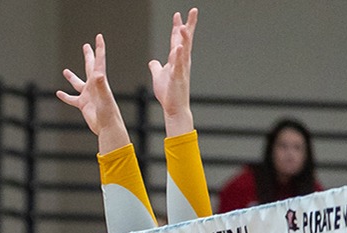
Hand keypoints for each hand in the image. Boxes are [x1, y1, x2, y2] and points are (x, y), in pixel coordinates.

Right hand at [55, 35, 130, 149]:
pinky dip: (65, 96)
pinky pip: (72, 99)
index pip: (99, 61)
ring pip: (78, 83)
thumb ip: (100, 85)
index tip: (98, 36)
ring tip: (65, 71)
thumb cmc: (108, 113)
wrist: (107, 127)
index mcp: (100, 81)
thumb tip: (97, 74)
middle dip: (89, 56)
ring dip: (72, 77)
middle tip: (86, 45)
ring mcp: (88, 95)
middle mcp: (94, 86)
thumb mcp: (104, 97)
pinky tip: (58, 93)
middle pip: (90, 67)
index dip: (99, 48)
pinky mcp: (83, 104)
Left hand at [147, 8, 197, 124]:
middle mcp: (182, 61)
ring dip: (184, 38)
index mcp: (177, 59)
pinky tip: (178, 47)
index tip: (178, 14)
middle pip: (186, 40)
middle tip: (194, 10)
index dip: (177, 27)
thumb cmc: (168, 92)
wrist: (173, 107)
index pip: (177, 39)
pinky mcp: (178, 78)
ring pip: (184, 50)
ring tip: (183, 26)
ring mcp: (181, 69)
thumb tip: (153, 62)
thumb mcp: (159, 76)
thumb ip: (156, 67)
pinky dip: (178, 56)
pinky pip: (179, 65)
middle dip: (189, 25)